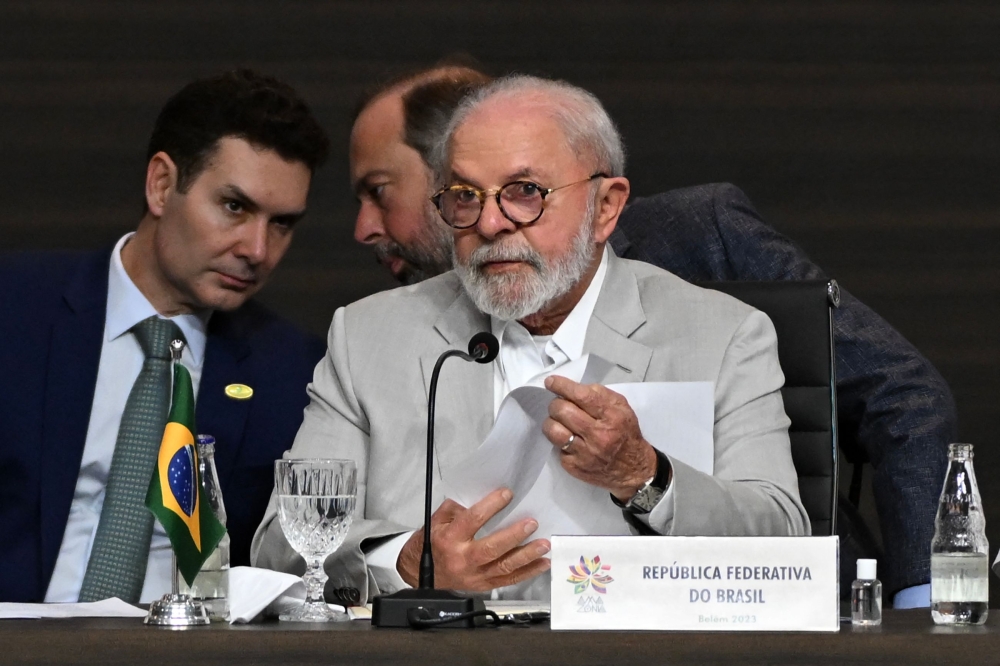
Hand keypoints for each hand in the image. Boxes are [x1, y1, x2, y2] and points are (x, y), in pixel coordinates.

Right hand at [396, 488, 550, 590]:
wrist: (419, 573)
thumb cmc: (431, 542)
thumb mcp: (436, 520)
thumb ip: (456, 509)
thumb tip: (480, 500)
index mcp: (449, 538)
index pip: (472, 520)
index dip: (490, 506)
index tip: (507, 494)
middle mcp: (462, 558)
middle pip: (491, 548)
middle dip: (514, 536)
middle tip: (532, 523)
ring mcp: (474, 575)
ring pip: (504, 567)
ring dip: (527, 556)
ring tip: (544, 544)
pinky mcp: (483, 585)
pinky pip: (508, 580)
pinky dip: (528, 572)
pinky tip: (543, 563)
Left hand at [543, 375, 658, 500]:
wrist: (633, 469)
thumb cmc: (625, 432)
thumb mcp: (622, 408)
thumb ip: (600, 394)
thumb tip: (573, 388)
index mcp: (611, 416)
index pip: (581, 396)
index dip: (562, 386)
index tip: (550, 381)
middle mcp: (598, 435)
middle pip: (562, 411)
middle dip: (556, 404)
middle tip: (559, 405)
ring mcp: (585, 453)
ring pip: (553, 430)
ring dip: (551, 422)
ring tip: (559, 422)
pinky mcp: (575, 467)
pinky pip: (557, 448)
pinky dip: (560, 441)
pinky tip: (570, 441)